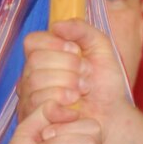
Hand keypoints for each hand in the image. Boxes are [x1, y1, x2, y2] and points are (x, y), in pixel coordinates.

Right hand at [20, 21, 142, 143]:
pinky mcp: (34, 118)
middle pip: (35, 61)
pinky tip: (75, 107)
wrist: (112, 116)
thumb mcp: (100, 47)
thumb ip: (82, 29)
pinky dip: (63, 103)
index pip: (32, 41)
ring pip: (36, 81)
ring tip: (84, 90)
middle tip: (87, 76)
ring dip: (68, 84)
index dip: (54, 44)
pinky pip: (39, 103)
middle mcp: (31, 75)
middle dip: (68, 66)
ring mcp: (30, 97)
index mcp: (44, 55)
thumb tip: (56, 26)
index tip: (77, 52)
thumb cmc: (105, 83)